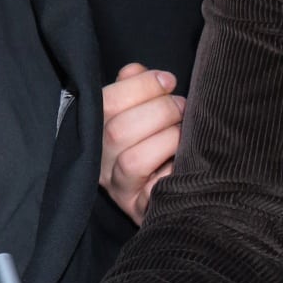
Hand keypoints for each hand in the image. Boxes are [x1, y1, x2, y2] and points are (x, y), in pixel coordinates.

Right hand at [101, 63, 185, 224]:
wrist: (172, 194)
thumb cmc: (154, 140)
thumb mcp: (139, 110)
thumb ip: (134, 87)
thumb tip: (136, 72)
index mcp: (95, 129)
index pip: (105, 102)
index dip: (140, 86)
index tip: (168, 81)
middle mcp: (99, 161)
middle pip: (117, 131)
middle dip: (160, 111)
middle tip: (183, 107)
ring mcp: (118, 188)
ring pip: (133, 161)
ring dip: (168, 139)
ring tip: (186, 133)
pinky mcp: (140, 210)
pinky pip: (154, 193)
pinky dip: (174, 172)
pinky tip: (187, 161)